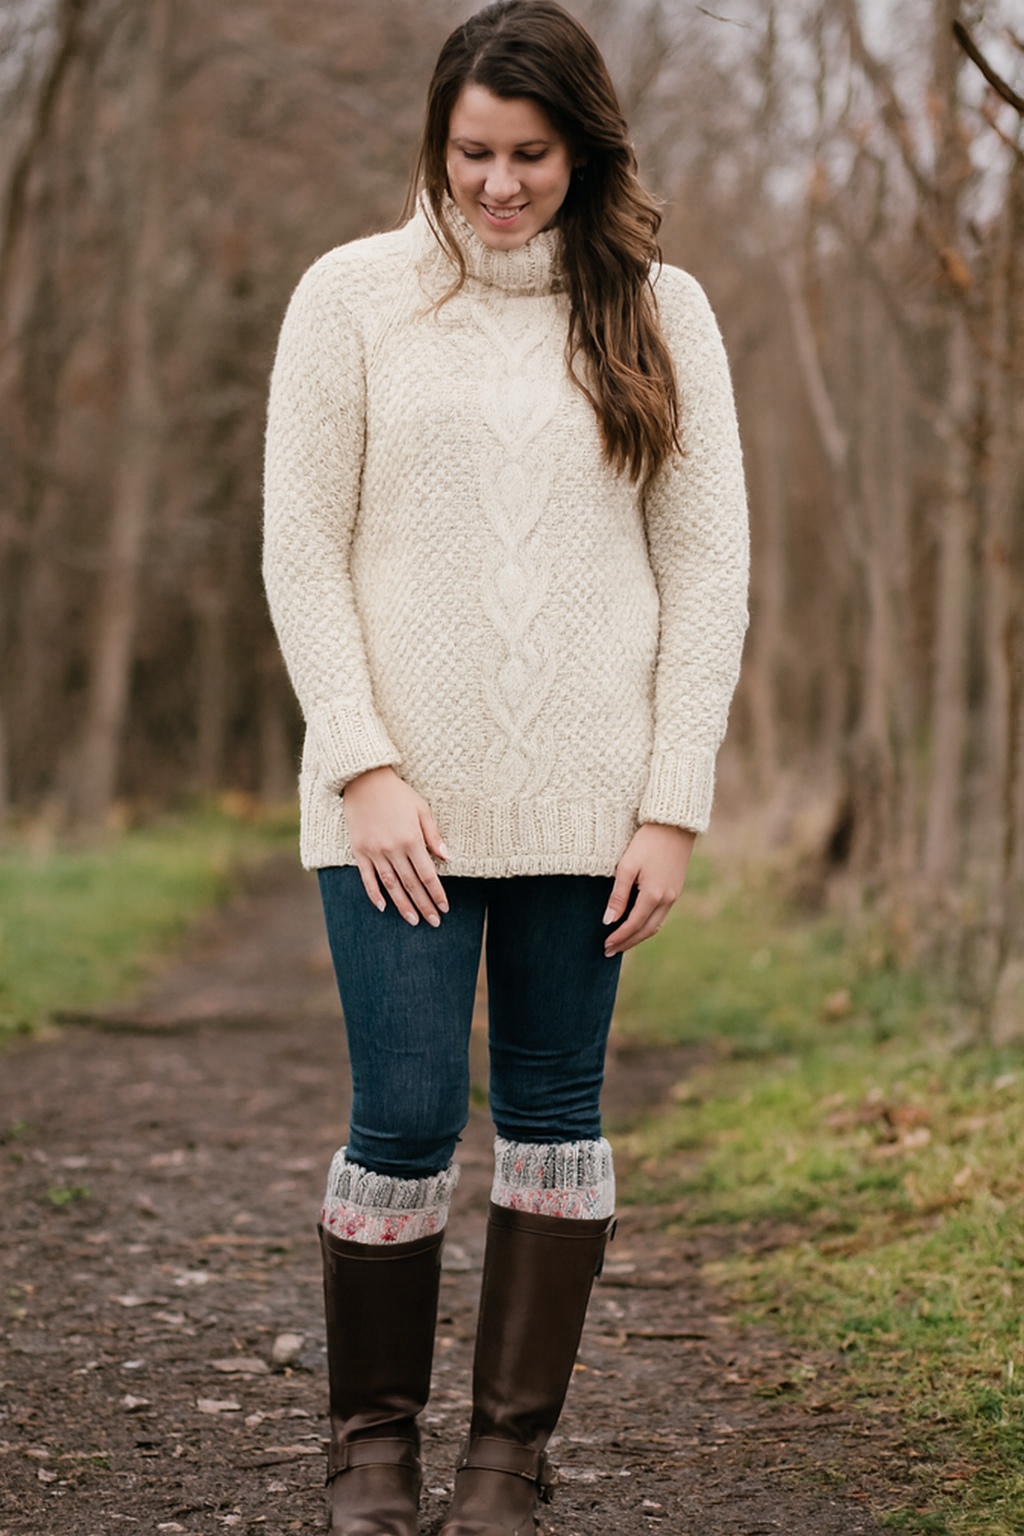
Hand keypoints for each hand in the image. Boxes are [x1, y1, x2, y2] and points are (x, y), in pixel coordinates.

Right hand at [342, 766, 448, 926]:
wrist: (364, 780)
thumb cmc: (398, 793)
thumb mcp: (422, 809)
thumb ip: (433, 835)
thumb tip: (447, 858)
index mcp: (412, 840)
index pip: (428, 875)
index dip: (437, 894)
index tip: (445, 908)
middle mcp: (393, 850)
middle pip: (411, 885)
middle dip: (424, 905)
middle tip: (433, 922)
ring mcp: (374, 852)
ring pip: (391, 886)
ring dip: (403, 905)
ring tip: (413, 921)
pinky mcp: (359, 851)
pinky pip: (367, 878)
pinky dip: (374, 894)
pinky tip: (383, 907)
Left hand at [602, 823, 695, 955]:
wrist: (674, 825)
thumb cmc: (647, 843)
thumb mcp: (627, 867)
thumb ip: (618, 896)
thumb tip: (608, 920)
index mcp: (654, 895)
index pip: (633, 925)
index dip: (619, 937)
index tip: (605, 945)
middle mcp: (667, 899)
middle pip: (646, 930)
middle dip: (628, 942)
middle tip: (610, 951)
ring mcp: (674, 895)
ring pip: (656, 925)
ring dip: (638, 936)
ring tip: (622, 942)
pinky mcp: (676, 890)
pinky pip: (661, 915)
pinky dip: (648, 924)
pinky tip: (637, 924)